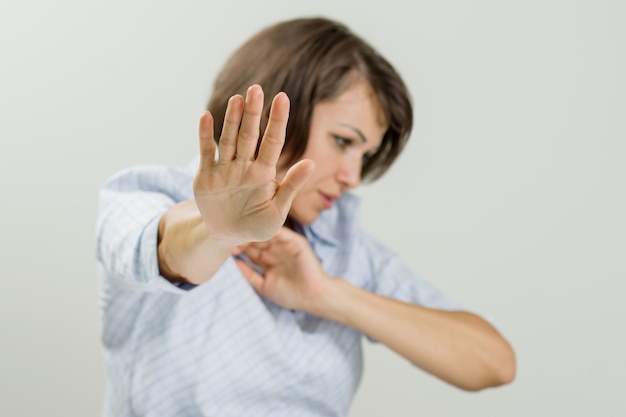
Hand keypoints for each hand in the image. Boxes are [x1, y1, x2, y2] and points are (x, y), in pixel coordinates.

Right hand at [194, 85, 313, 246]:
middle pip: (250, 135)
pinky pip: (206, 152)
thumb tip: (311, 163)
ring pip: (229, 139)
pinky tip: (206, 116)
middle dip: (253, 113)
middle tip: (257, 89)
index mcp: (264, 173)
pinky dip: (205, 135)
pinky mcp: (206, 176)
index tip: (283, 98)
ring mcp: (225, 169)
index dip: (277, 120)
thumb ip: (292, 186)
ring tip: (237, 99)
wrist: (228, 237)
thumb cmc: (258, 224)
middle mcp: (245, 166)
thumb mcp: (278, 210)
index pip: (273, 141)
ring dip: (232, 119)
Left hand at [234, 227, 333, 312]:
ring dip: (255, 232)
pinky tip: (261, 228)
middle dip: (244, 238)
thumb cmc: (290, 294)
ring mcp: (285, 245)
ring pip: (266, 234)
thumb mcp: (263, 286)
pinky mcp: (296, 242)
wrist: (313, 296)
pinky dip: (272, 229)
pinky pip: (282, 233)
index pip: (249, 249)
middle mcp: (274, 250)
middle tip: (232, 236)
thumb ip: (248, 275)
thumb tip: (233, 264)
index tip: (225, 246)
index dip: (237, 247)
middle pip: (255, 240)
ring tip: (243, 231)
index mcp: (266, 260)